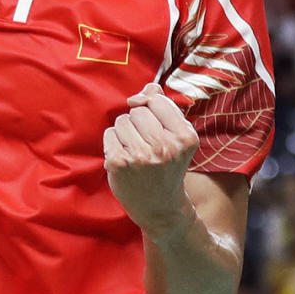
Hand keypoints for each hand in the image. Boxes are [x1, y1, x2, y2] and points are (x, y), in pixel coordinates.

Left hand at [102, 82, 199, 235]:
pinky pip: (110, 134)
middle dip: (138, 122)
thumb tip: (148, 87)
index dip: (150, 107)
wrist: (159, 206)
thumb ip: (164, 108)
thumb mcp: (176, 138)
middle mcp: (165, 147)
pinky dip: (113, 143)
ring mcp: (141, 156)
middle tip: (146, 144)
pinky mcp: (119, 163)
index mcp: (185, 137)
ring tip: (136, 151)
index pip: (157, 101)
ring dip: (125, 132)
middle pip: (138, 111)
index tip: (153, 122)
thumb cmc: (167, 166)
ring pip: (122, 121)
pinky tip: (125, 159)